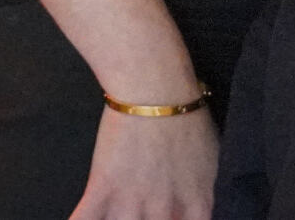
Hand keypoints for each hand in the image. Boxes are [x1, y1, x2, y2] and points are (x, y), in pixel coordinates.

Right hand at [70, 103, 217, 219]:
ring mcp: (132, 202)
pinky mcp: (103, 189)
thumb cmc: (188, 115)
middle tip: (141, 212)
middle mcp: (165, 209)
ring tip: (115, 213)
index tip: (169, 219)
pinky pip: (84, 219)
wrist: (155, 89)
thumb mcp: (211, 155)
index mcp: (196, 201)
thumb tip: (196, 202)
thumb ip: (201, 187)